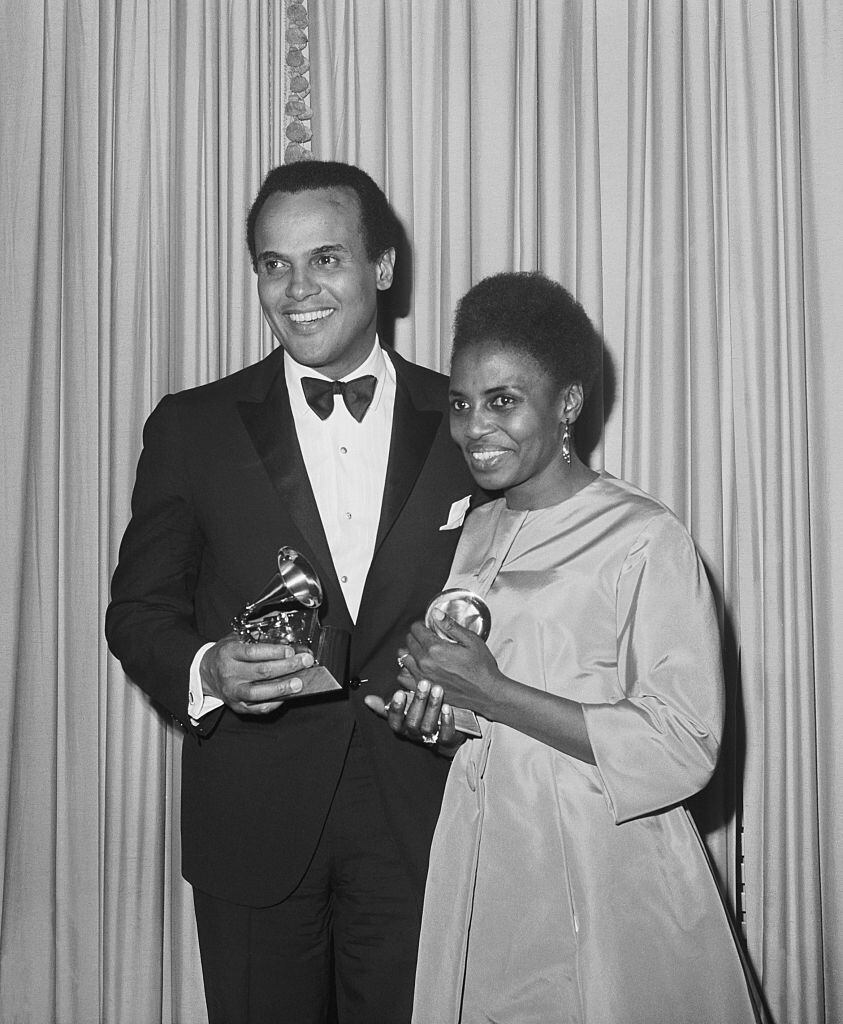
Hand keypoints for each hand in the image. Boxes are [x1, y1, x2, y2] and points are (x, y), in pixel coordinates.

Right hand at [200, 633, 314, 714]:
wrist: (206, 672)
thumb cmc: (226, 655)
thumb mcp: (235, 639)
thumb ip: (257, 639)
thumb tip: (286, 640)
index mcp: (229, 653)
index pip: (253, 653)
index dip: (274, 652)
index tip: (291, 650)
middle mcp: (230, 673)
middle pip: (261, 671)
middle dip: (287, 667)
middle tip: (304, 663)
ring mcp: (233, 691)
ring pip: (259, 692)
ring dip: (281, 688)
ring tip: (299, 683)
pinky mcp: (238, 706)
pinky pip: (258, 708)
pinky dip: (274, 703)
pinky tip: (287, 696)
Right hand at [364, 681, 463, 757]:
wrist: (445, 737)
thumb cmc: (420, 718)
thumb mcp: (402, 711)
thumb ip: (385, 706)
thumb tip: (367, 699)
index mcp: (402, 726)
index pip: (395, 721)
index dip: (396, 708)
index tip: (400, 692)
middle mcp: (414, 734)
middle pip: (412, 722)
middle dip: (418, 701)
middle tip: (424, 682)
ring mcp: (430, 738)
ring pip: (428, 726)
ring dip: (433, 707)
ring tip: (438, 689)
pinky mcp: (446, 741)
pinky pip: (445, 735)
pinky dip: (447, 721)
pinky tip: (448, 707)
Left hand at [398, 610, 502, 719]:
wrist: (486, 693)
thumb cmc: (481, 667)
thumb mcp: (471, 640)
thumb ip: (450, 625)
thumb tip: (435, 613)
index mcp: (435, 649)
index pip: (415, 629)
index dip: (422, 625)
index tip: (429, 627)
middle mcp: (425, 663)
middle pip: (408, 641)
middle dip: (417, 636)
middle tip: (429, 638)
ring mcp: (422, 677)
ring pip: (403, 657)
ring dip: (410, 652)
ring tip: (422, 652)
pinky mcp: (424, 689)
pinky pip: (403, 677)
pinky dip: (407, 670)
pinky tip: (417, 667)